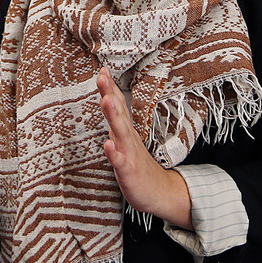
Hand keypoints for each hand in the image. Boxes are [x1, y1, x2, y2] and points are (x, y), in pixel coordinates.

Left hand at [98, 66, 191, 228]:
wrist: (159, 192)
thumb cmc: (138, 166)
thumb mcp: (126, 140)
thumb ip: (118, 121)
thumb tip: (108, 101)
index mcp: (126, 131)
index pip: (118, 105)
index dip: (110, 88)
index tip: (102, 70)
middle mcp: (128, 139)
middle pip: (119, 113)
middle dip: (110, 94)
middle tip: (103, 76)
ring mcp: (129, 154)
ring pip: (120, 133)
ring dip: (113, 117)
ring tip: (106, 100)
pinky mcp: (128, 172)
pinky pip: (120, 162)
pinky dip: (114, 153)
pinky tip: (108, 145)